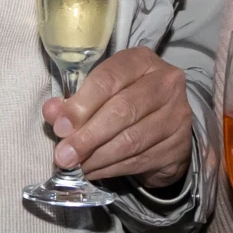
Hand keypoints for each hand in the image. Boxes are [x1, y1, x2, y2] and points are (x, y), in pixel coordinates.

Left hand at [44, 47, 191, 186]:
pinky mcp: (179, 145)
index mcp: (141, 61)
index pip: (109, 79)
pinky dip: (111, 169)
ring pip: (131, 140)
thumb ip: (74, 103)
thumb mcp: (99, 95)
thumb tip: (52, 113)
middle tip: (64, 156)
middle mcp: (166, 82)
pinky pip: (140, 159)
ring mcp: (177, 114)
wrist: (164, 130)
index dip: (81, 105)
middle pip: (121, 110)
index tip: (60, 127)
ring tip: (76, 167)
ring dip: (97, 157)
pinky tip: (94, 171)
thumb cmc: (125, 104)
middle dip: (87, 136)